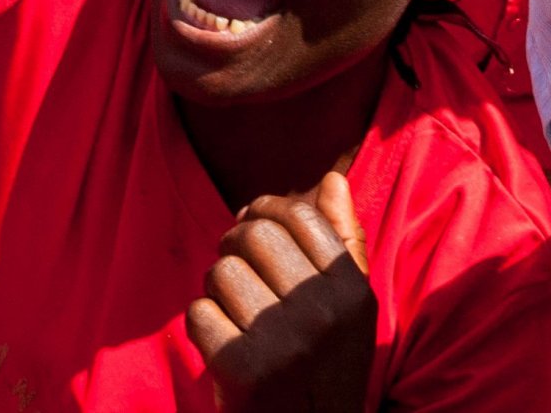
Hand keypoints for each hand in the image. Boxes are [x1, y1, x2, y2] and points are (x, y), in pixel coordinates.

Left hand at [187, 173, 374, 412]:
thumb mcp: (351, 313)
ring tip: (233, 312)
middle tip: (237, 267)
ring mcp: (282, 342)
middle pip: (255, 234)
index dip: (265, 208)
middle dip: (234, 244)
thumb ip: (344, 244)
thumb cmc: (323, 372)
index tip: (251, 220)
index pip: (300, 215)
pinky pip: (198, 313)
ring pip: (222, 271)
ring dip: (217, 289)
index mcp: (352, 293)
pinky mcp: (242, 370)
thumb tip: (332, 179)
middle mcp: (322, 314)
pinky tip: (221, 344)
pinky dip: (202, 327)